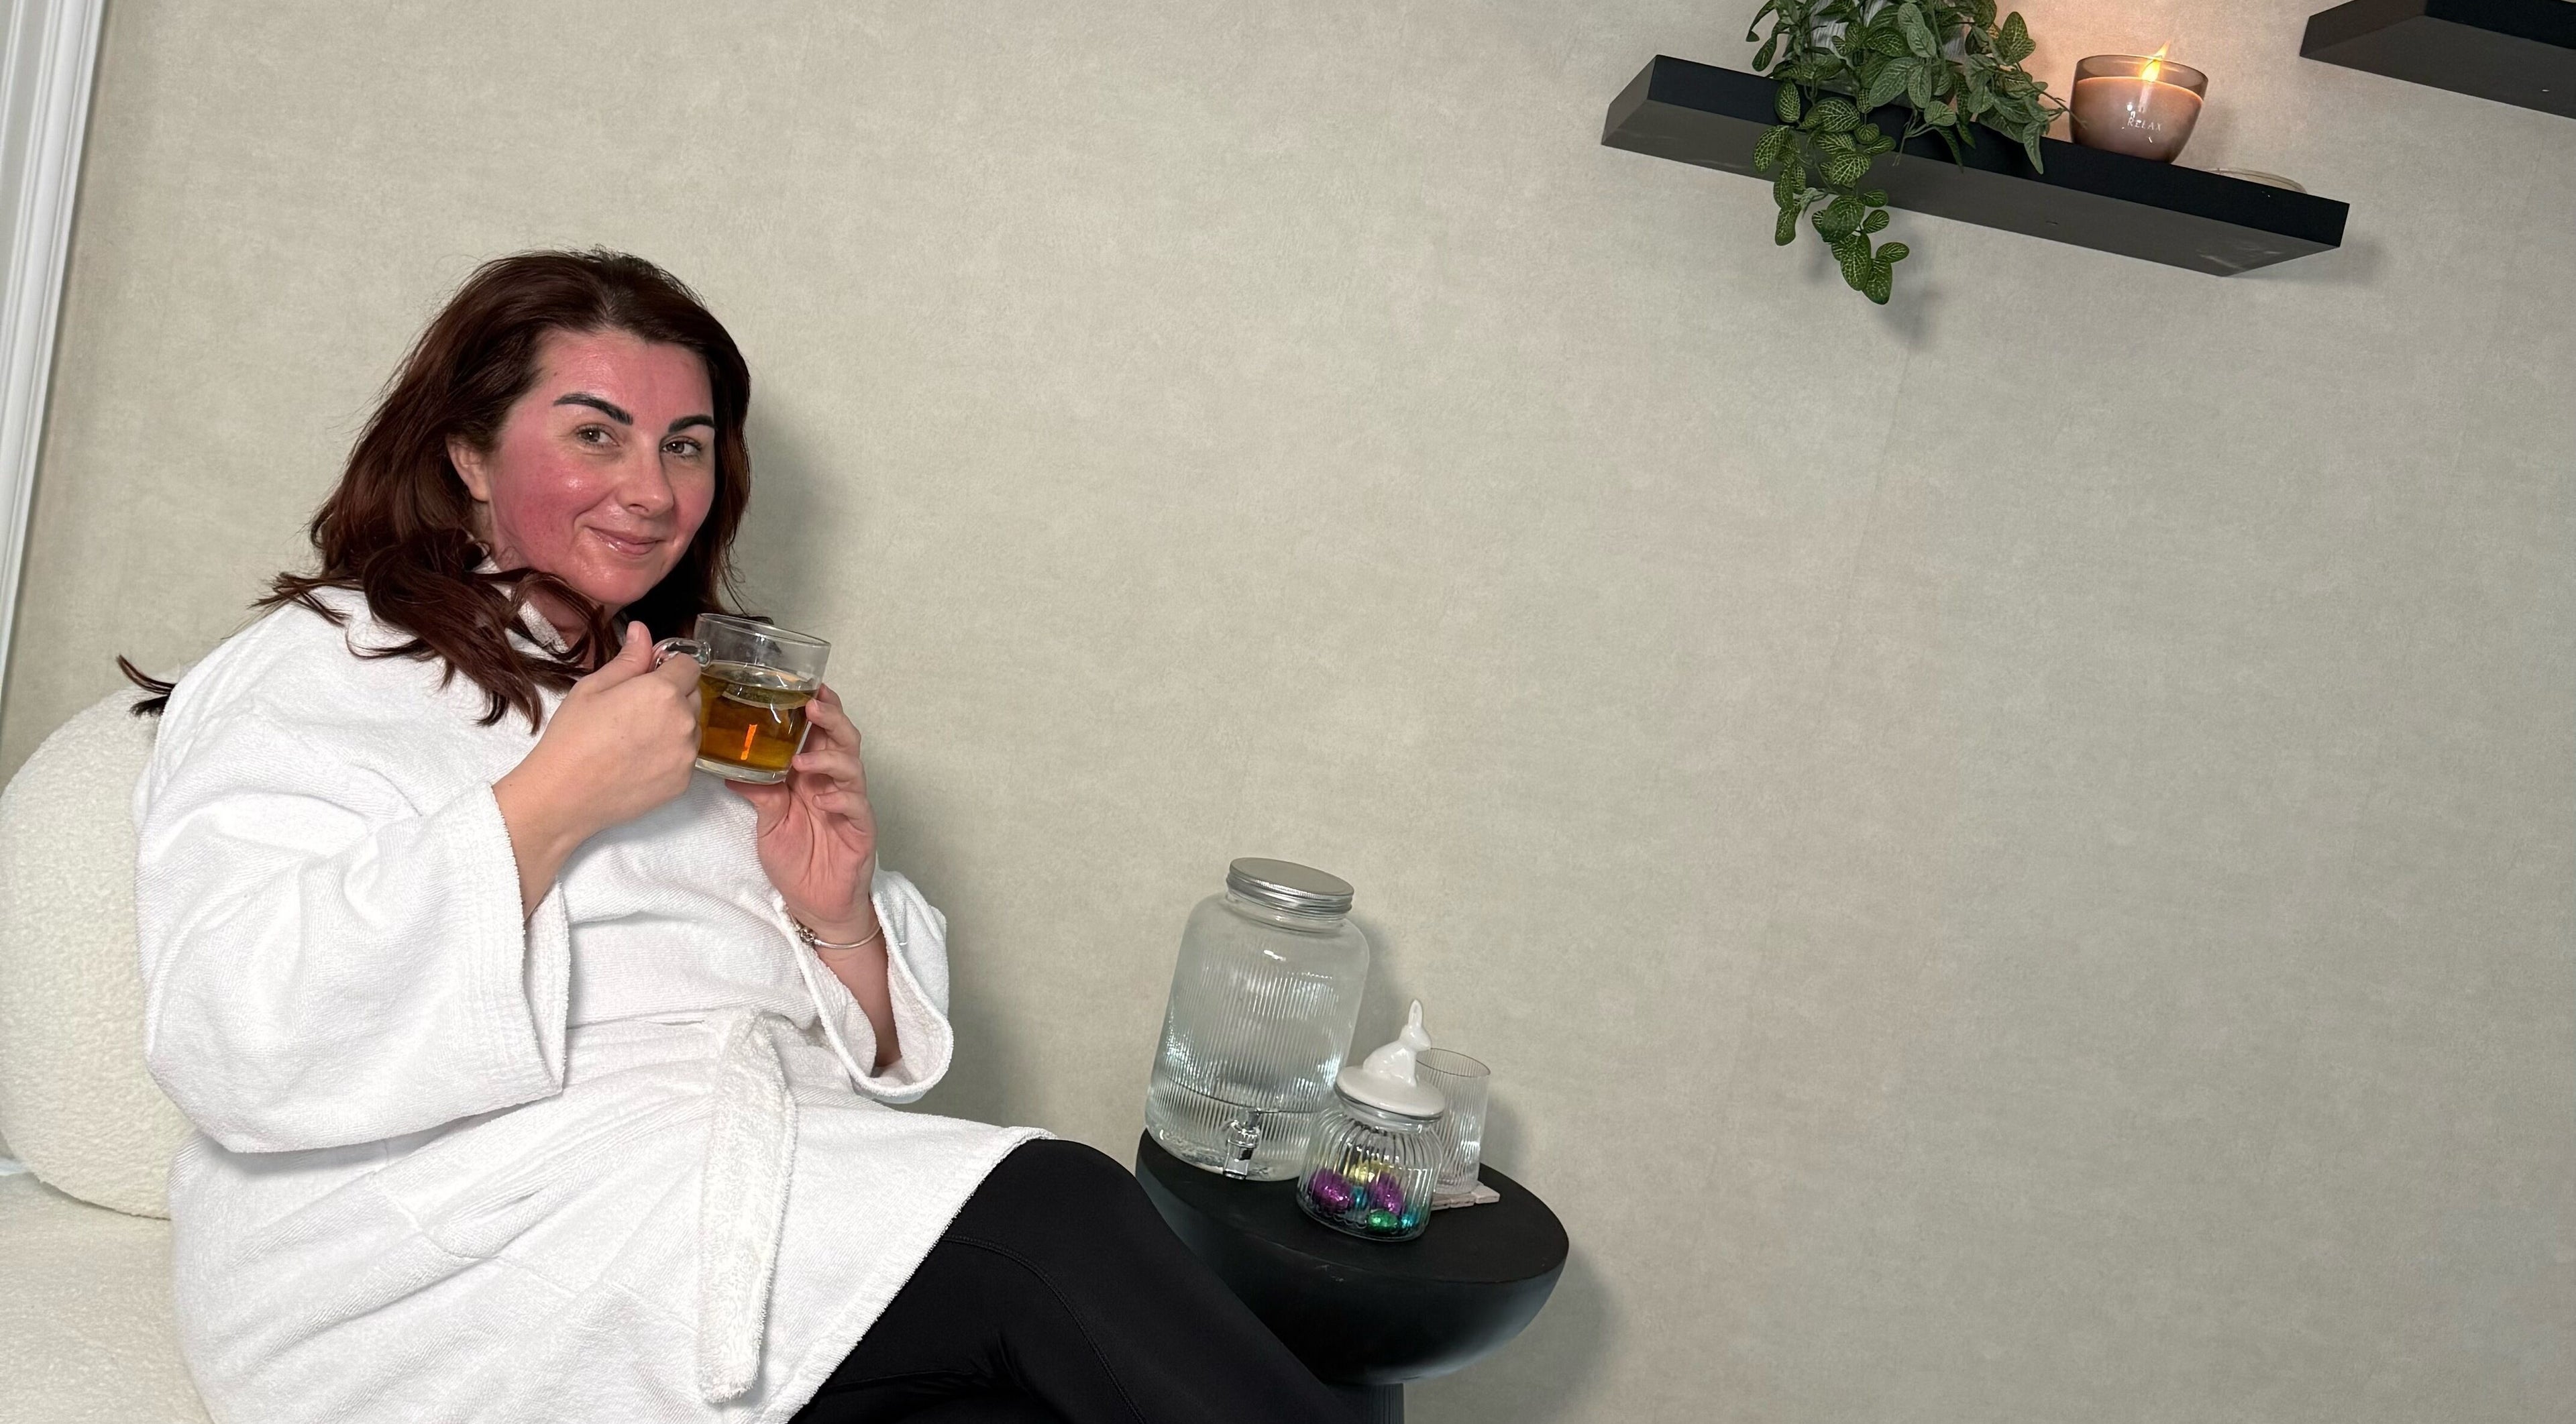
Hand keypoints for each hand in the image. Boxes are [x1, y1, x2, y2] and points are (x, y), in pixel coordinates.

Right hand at [493, 622, 702, 909]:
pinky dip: (670, 754)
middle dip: (672, 695)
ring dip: (673, 725)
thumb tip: (642, 631)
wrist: (563, 796)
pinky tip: (638, 760)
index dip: (669, 667)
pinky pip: (685, 757)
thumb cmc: (572, 738)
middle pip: (693, 696)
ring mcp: (686, 755)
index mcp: (663, 692)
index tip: (648, 677)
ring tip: (634, 737)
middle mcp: (684, 722)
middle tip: (634, 709)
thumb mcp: (593, 688)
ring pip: (691, 727)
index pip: (689, 665)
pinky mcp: (683, 781)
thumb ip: (628, 659)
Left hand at [731, 684, 877, 939]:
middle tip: (813, 705)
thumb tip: (729, 767)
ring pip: (852, 768)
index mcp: (813, 777)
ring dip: (830, 758)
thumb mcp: (768, 822)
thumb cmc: (796, 861)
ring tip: (804, 760)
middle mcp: (834, 785)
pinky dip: (841, 799)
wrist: (816, 906)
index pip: (820, 733)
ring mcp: (850, 806)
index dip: (819, 707)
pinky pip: (856, 806)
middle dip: (832, 718)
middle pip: (843, 740)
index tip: (807, 684)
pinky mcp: (861, 830)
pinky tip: (824, 800)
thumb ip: (758, 792)